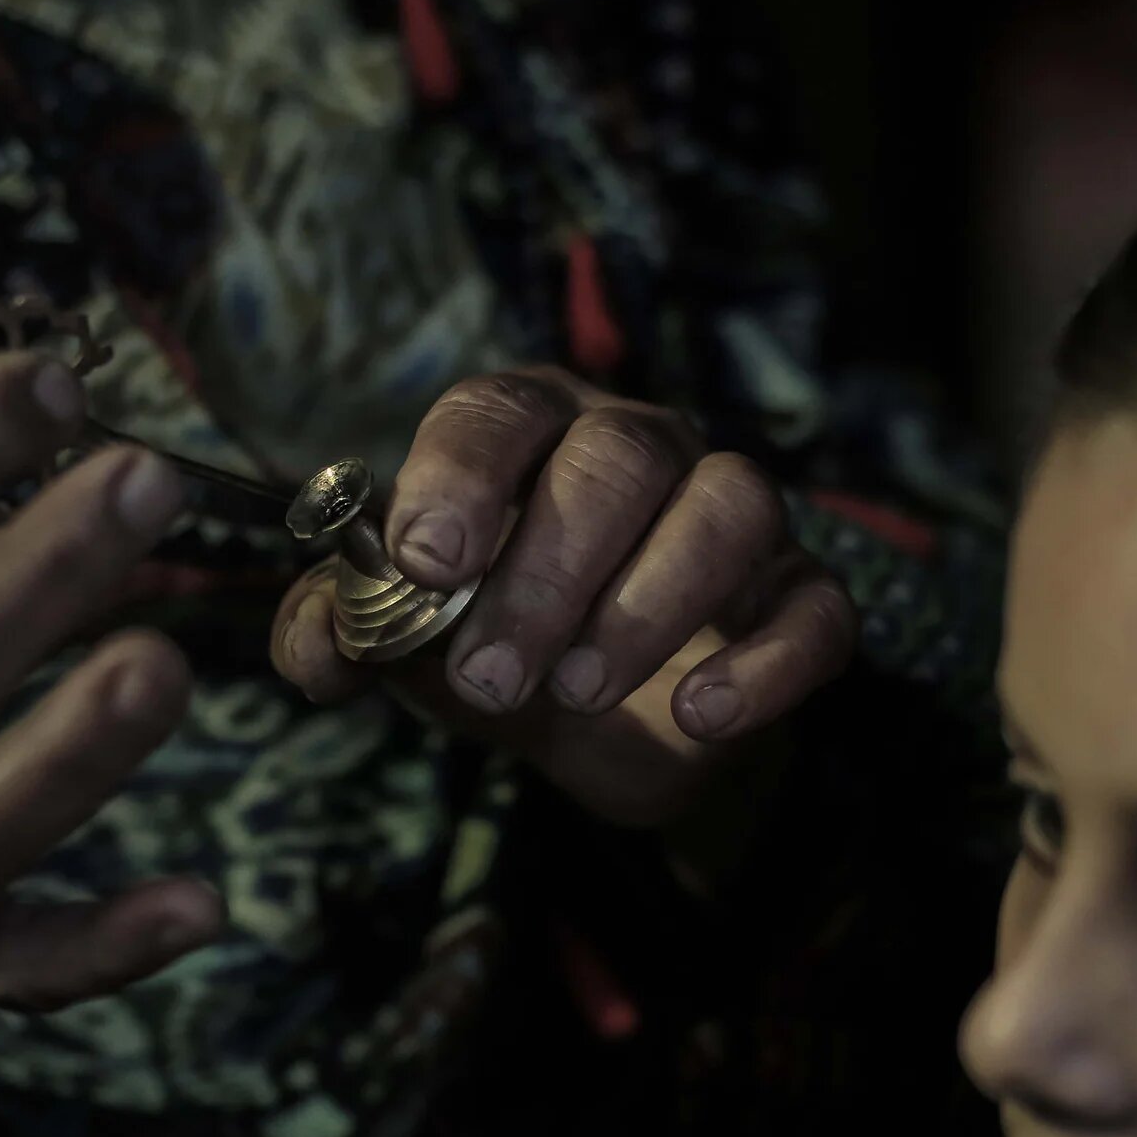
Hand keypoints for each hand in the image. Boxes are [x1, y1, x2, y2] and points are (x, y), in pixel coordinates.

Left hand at [269, 370, 855, 828]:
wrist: (597, 725)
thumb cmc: (492, 641)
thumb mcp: (405, 644)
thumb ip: (340, 635)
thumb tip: (321, 649)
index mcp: (532, 432)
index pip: (502, 411)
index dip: (462, 476)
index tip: (425, 561)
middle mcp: (641, 447)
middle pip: (616, 460)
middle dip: (547, 573)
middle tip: (491, 677)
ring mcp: (732, 515)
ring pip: (730, 506)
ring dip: (649, 603)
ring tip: (580, 694)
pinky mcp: (798, 597)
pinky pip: (816, 608)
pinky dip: (766, 664)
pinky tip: (700, 717)